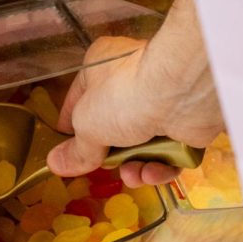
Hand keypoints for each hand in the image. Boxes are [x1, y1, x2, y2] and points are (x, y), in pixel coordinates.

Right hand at [47, 0, 224, 186]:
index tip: (69, 152)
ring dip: (136, 166)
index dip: (73, 127)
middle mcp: (133, 80)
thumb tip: (56, 164)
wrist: (182, 93)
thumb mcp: (88, 126)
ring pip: (143, 144)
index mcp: (102, 67)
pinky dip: (161, 166)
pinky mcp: (186, 122)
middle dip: (110, 155)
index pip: (80, 99)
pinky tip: (152, 171)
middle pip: (114, 127)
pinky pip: (169, 152)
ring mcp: (162, 101)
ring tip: (134, 175)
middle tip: (107, 167)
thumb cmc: (125, 94)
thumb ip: (76, 149)